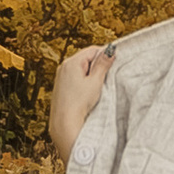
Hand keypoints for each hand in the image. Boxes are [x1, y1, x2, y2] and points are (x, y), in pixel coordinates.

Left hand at [47, 42, 111, 163]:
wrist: (65, 122)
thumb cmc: (79, 103)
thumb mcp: (95, 82)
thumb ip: (103, 65)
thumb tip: (110, 50)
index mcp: (71, 62)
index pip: (92, 50)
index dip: (104, 55)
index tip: (113, 63)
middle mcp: (63, 67)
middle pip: (85, 59)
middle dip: (97, 66)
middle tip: (105, 77)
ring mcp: (60, 77)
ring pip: (80, 69)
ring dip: (90, 74)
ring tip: (96, 87)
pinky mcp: (61, 87)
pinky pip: (75, 78)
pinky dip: (83, 81)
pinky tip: (87, 92)